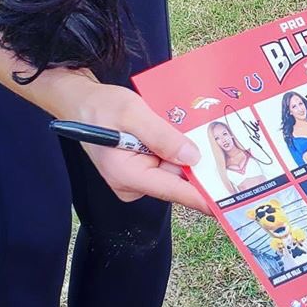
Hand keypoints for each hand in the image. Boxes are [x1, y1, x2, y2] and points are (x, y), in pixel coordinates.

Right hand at [60, 79, 212, 212]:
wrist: (80, 102)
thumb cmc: (102, 107)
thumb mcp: (134, 114)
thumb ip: (162, 136)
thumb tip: (192, 157)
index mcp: (128, 175)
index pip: (172, 191)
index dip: (200, 197)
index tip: (224, 204)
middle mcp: (132, 183)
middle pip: (176, 178)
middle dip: (199, 164)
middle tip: (226, 148)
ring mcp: (135, 177)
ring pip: (172, 168)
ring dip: (187, 152)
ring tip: (204, 132)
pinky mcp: (138, 167)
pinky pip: (164, 161)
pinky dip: (176, 149)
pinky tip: (185, 132)